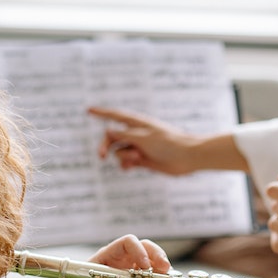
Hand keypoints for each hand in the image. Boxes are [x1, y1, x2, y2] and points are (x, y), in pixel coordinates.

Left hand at [38, 235, 170, 277]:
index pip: (127, 243)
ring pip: (149, 268)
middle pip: (144, 251)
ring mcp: (125, 276)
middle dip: (157, 258)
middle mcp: (118, 263)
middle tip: (165, 270)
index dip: (139, 251)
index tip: (145, 266)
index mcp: (105, 257)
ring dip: (160, 275)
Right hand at [88, 106, 247, 173]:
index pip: (115, 116)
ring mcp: (140, 146)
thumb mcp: (143, 138)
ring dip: (124, 156)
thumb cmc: (169, 144)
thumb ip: (124, 135)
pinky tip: (130, 167)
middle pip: (112, 137)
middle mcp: (137, 134)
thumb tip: (108, 131)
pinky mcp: (143, 159)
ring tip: (137, 159)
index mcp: (138, 123)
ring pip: (119, 151)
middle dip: (106, 146)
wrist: (188, 157)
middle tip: (101, 156)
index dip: (101, 113)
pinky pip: (127, 161)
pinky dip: (126, 164)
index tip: (88, 110)